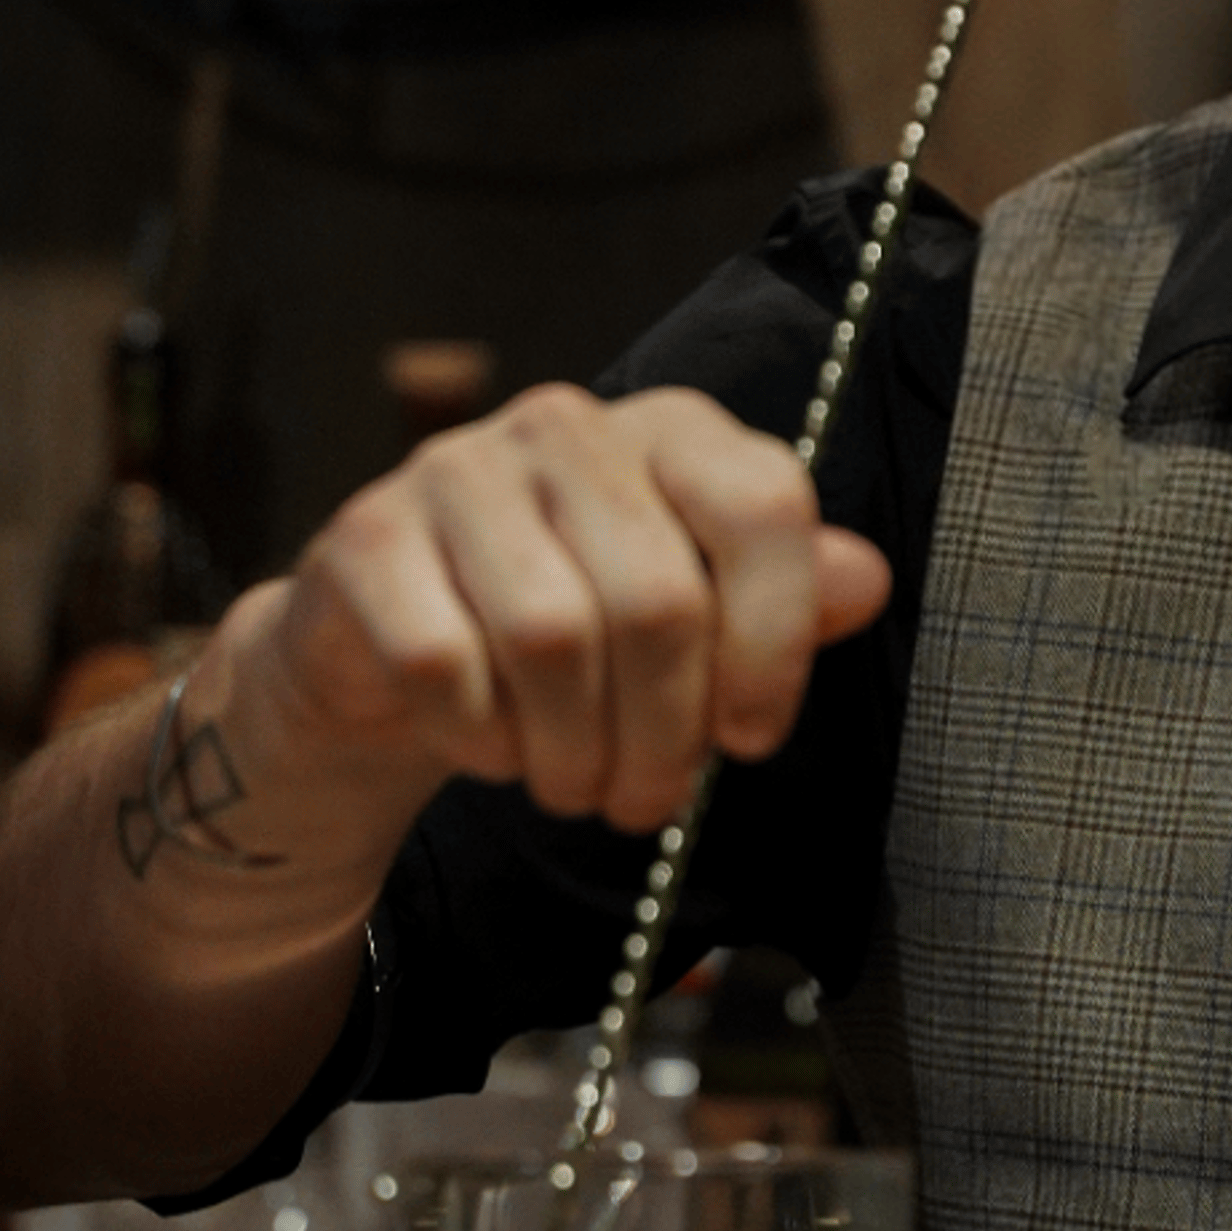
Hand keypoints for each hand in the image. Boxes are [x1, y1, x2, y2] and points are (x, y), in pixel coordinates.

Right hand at [261, 383, 890, 831]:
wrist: (396, 655)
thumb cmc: (575, 638)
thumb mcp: (695, 621)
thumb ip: (783, 599)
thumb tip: (863, 579)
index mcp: (670, 432)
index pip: (762, 505)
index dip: (774, 642)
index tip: (751, 736)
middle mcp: (567, 426)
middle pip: (658, 600)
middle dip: (662, 739)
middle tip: (646, 803)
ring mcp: (458, 470)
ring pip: (551, 637)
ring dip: (571, 753)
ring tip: (574, 786)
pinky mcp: (368, 535)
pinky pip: (442, 662)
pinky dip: (477, 736)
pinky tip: (490, 744)